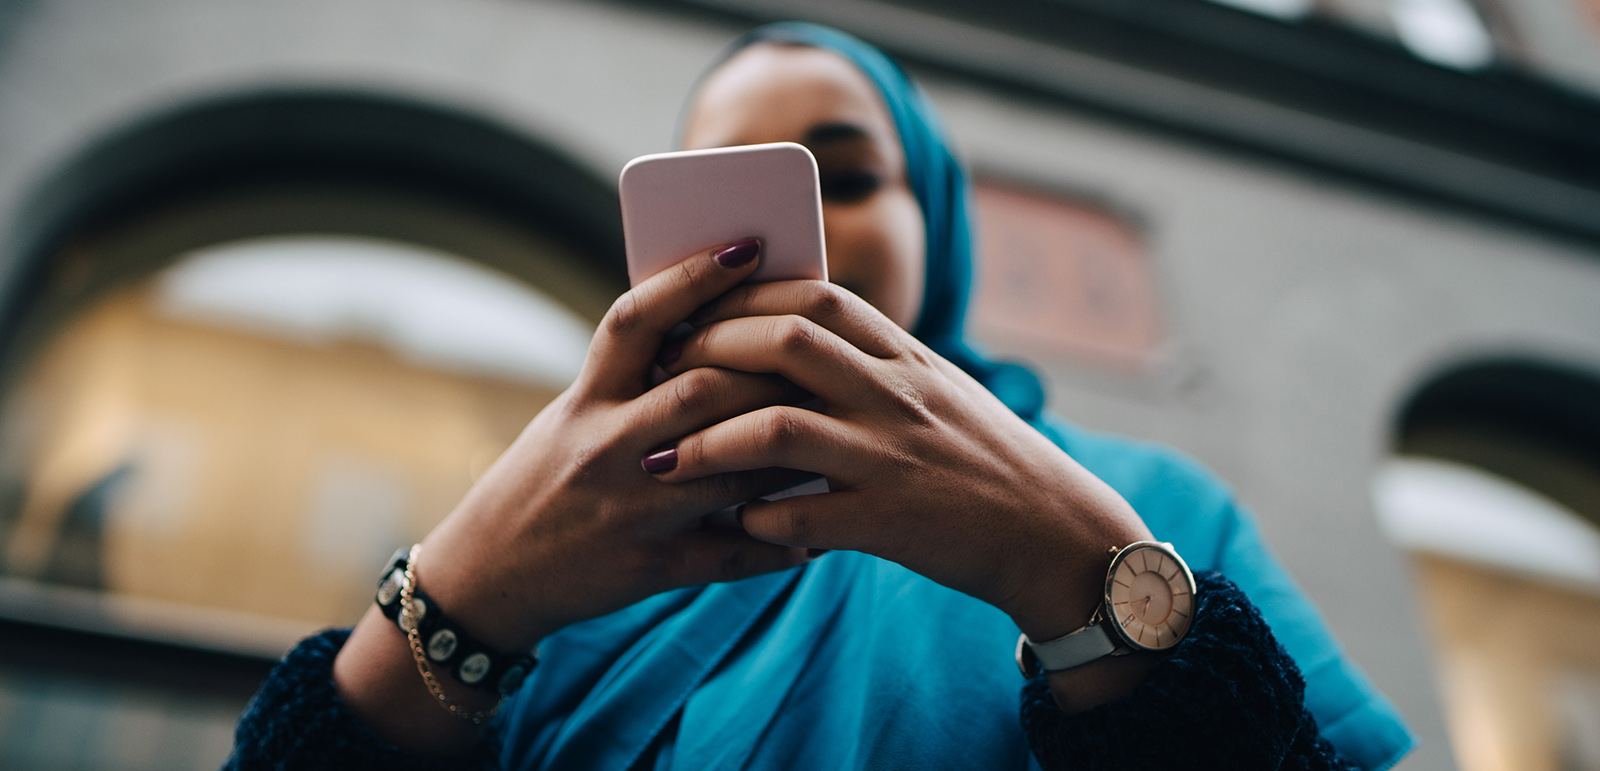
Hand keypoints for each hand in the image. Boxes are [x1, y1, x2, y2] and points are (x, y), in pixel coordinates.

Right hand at [417, 240, 815, 651]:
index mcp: (586, 399)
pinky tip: (818, 534)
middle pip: (700, 389)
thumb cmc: (547, 479)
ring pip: (727, 467)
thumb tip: (725, 331)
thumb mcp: (575, 416)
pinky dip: (777, 542)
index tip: (748, 245)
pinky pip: (730, 554)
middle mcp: (604, 446)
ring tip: (836, 428)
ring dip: (789, 448)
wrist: (489, 573)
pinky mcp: (649, 566)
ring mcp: (628, 508)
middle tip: (822, 350)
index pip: (637, 320)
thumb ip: (637, 380)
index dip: (692, 278)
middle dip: (768, 369)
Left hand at [649, 279, 1152, 641]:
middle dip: (711, 350)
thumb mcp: (936, 391)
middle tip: (662, 373)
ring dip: (708, 443)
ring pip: (779, 430)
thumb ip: (873, 363)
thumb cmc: (984, 461)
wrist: (1057, 533)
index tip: (697, 308)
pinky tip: (729, 524)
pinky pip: (802, 518)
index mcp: (907, 358)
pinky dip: (756, 518)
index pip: (819, 297)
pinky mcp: (891, 524)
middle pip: (787, 342)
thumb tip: (794, 334)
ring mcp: (893, 459)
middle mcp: (898, 396)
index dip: (747, 296)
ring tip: (663, 462)